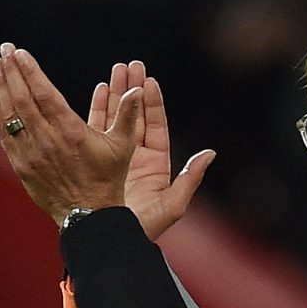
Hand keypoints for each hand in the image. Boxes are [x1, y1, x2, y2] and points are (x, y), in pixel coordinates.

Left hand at [0, 43, 142, 224]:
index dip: (30, 71)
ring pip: (10, 114)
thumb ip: (129, 115)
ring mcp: (31, 153)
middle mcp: (47, 140)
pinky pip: (2, 134)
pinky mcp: (21, 165)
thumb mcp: (122, 147)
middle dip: (11, 71)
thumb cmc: (107, 179)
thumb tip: (138, 90)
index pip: (44, 93)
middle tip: (4, 50)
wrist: (89, 216)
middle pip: (22, 99)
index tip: (19, 53)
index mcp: (70, 131)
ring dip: (1, 86)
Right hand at [88, 60, 215, 240]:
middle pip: (136, 117)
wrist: (110, 242)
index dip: (153, 103)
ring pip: (117, 120)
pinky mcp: (96, 162)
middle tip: (130, 65)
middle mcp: (135, 160)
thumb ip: (191, 178)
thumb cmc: (142, 230)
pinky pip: (97, 131)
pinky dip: (97, 111)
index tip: (149, 80)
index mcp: (156, 166)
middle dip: (133, 91)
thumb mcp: (172, 205)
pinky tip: (97, 91)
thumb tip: (210, 153)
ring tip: (114, 70)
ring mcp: (115, 160)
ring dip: (116, 95)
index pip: (156, 127)